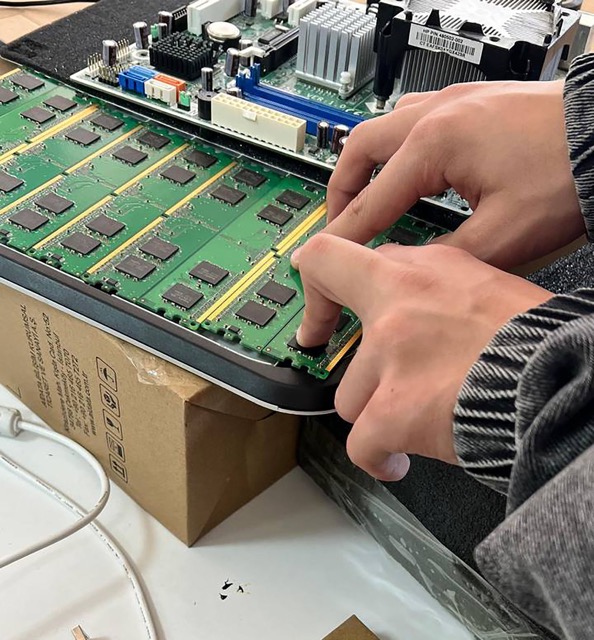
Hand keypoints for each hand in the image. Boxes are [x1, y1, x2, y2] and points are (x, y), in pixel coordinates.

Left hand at [296, 237, 551, 480]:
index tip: (316, 304)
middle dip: (359, 367)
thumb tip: (403, 290)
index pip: (335, 258)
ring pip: (350, 396)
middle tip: (378, 381)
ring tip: (419, 419)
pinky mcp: (395, 411)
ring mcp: (391, 359)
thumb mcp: (483, 284)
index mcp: (420, 272)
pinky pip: (361, 443)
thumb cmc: (536, 340)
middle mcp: (397, 308)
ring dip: (378, 412)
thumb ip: (433, 282)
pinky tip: (397, 459)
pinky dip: (377, 456)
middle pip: (336, 341)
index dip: (317, 284)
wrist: (567, 381)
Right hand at [317, 80, 582, 269]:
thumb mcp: (504, 236)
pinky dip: (396, 150)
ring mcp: (453, 103)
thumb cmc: (570, 175)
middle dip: (341, 190)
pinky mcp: (470, 104)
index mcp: (435, 143)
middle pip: (359, 148)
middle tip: (338, 224)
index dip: (344, 237)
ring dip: (366, 165)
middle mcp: (436, 115)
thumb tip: (411, 268)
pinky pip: (412, 120)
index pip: (371, 201)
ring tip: (366, 198)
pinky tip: (407, 171)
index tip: (324, 258)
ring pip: (382, 128)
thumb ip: (444, 257)